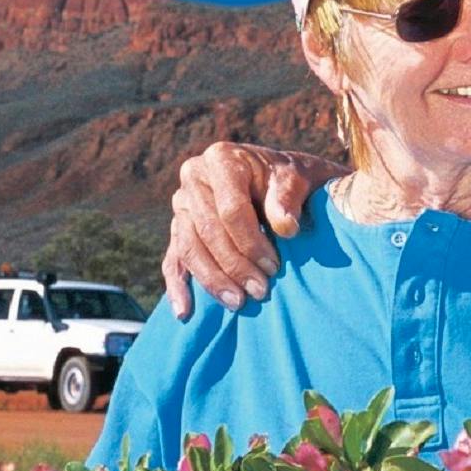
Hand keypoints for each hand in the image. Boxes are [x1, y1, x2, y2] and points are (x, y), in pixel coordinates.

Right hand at [161, 144, 334, 318]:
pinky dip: (177, 286)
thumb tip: (285, 227)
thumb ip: (288, 198)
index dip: (250, 242)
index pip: (230, 209)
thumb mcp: (297, 179)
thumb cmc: (290, 179)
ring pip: (188, 247)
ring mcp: (182, 202)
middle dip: (234, 266)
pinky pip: (173, 258)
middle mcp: (194, 177)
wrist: (279, 179)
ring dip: (212, 280)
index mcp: (221, 159)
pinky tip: (184, 311)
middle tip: (260, 292)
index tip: (273, 267)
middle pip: (207, 231)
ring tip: (237, 303)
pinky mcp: (179, 227)